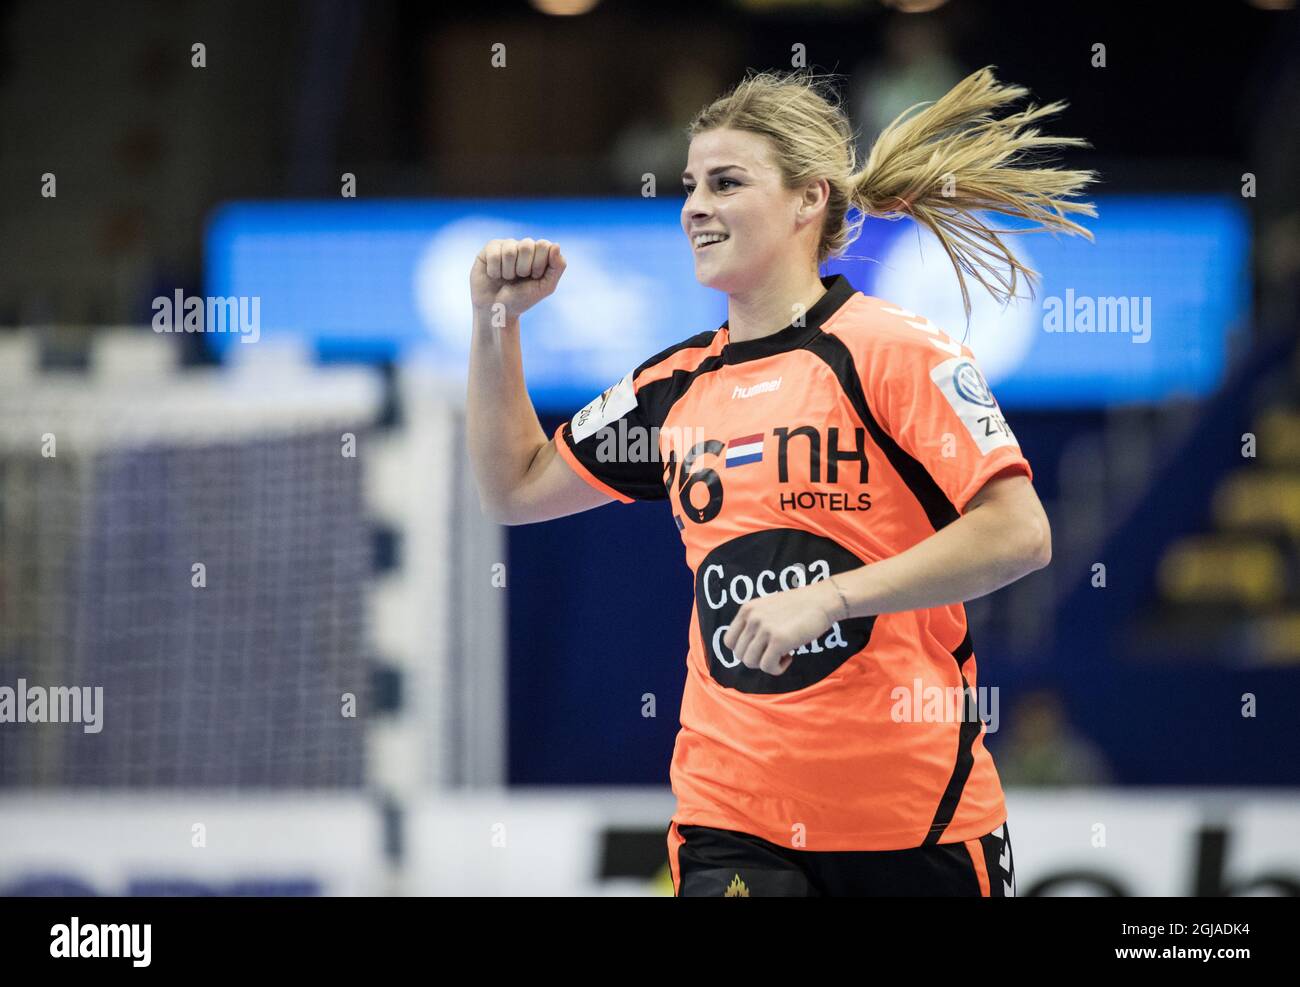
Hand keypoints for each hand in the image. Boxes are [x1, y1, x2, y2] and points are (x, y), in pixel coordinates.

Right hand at [470, 238, 565, 320]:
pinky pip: (494, 254)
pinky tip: (494, 275)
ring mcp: (506, 245)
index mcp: (540, 252)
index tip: (534, 277)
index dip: (539, 265)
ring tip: (507, 278)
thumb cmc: (522, 298)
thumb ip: (558, 267)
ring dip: (508, 272)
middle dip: (523, 268)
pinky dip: (495, 271)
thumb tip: (556, 244)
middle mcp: (524, 246)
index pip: (544, 245)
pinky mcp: (489, 249)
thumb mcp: (545, 287)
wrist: (498, 310)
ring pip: (509, 251)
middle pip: (526, 245)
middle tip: (520, 278)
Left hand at [721, 579, 844, 676]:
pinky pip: (767, 666)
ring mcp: (764, 628)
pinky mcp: (778, 640)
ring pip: (751, 662)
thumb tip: (747, 651)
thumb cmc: (799, 607)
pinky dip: (778, 668)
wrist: (822, 600)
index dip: (743, 651)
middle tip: (775, 653)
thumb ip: (754, 624)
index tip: (761, 649)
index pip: (729, 641)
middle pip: (740, 655)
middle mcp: (752, 618)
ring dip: (768, 664)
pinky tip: (790, 657)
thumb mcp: (768, 609)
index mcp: (747, 610)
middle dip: (757, 659)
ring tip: (783, 654)